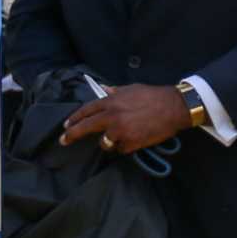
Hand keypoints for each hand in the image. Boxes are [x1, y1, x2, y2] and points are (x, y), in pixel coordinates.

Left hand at [61, 84, 187, 153]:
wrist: (173, 108)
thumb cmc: (153, 96)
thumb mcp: (131, 89)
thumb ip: (114, 92)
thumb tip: (103, 89)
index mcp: (110, 102)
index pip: (86, 111)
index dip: (74, 119)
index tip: (66, 125)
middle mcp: (111, 117)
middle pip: (85, 128)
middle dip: (71, 135)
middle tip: (63, 141)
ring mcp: (120, 131)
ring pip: (104, 143)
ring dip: (109, 141)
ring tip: (123, 135)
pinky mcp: (130, 143)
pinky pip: (122, 149)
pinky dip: (126, 146)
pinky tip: (136, 138)